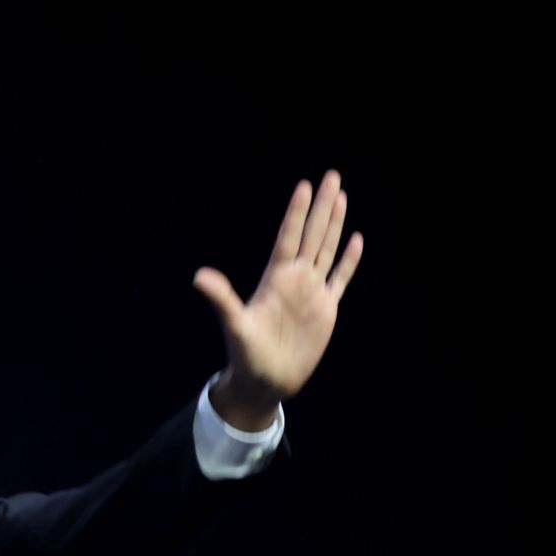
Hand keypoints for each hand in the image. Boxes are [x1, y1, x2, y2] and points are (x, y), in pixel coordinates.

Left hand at [195, 170, 363, 430]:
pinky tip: (356, 239)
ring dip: (334, 224)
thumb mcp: (234, 325)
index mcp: (275, 279)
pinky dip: (348, 260)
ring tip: (341, 196)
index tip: (305, 185)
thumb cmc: (246, 354)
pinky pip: (340, 278)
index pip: (289, 238)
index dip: (297, 213)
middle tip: (331, 175)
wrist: (267, 379)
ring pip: (327, 250)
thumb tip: (199, 277)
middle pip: (312, 235)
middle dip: (322, 206)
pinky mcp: (326, 309)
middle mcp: (295, 279)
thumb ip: (222, 299)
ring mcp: (311, 292)